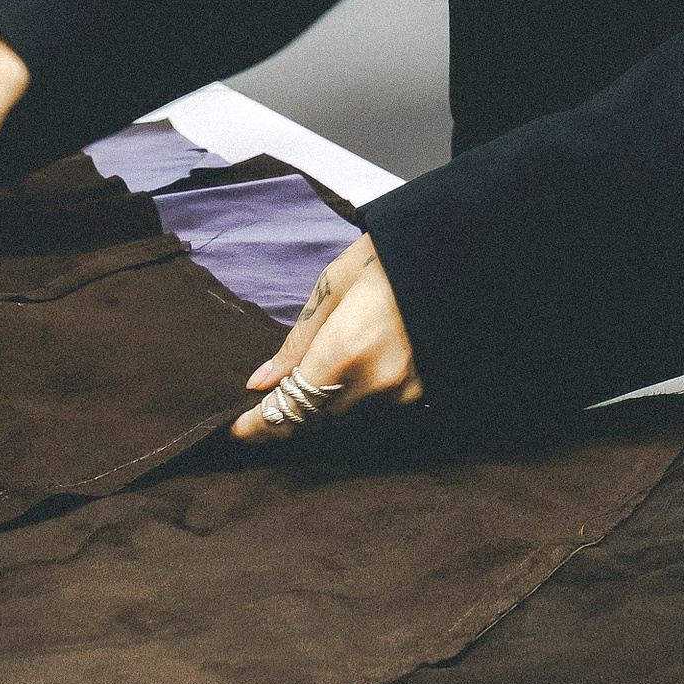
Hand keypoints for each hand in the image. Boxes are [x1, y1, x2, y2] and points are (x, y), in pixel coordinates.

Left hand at [229, 233, 423, 444]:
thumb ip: (296, 343)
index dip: (258, 425)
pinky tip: (360, 357)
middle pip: (315, 415)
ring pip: (344, 412)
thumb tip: (261, 382)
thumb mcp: (330, 288)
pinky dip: (357, 389)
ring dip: (327, 396)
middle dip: (293, 403)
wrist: (448, 254)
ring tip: (330, 354)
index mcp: (344, 351)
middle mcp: (373, 383)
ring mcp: (401, 393)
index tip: (235, 430)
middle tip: (275, 386)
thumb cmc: (382, 260)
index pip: (290, 408)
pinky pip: (373, 404)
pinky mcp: (419, 394)